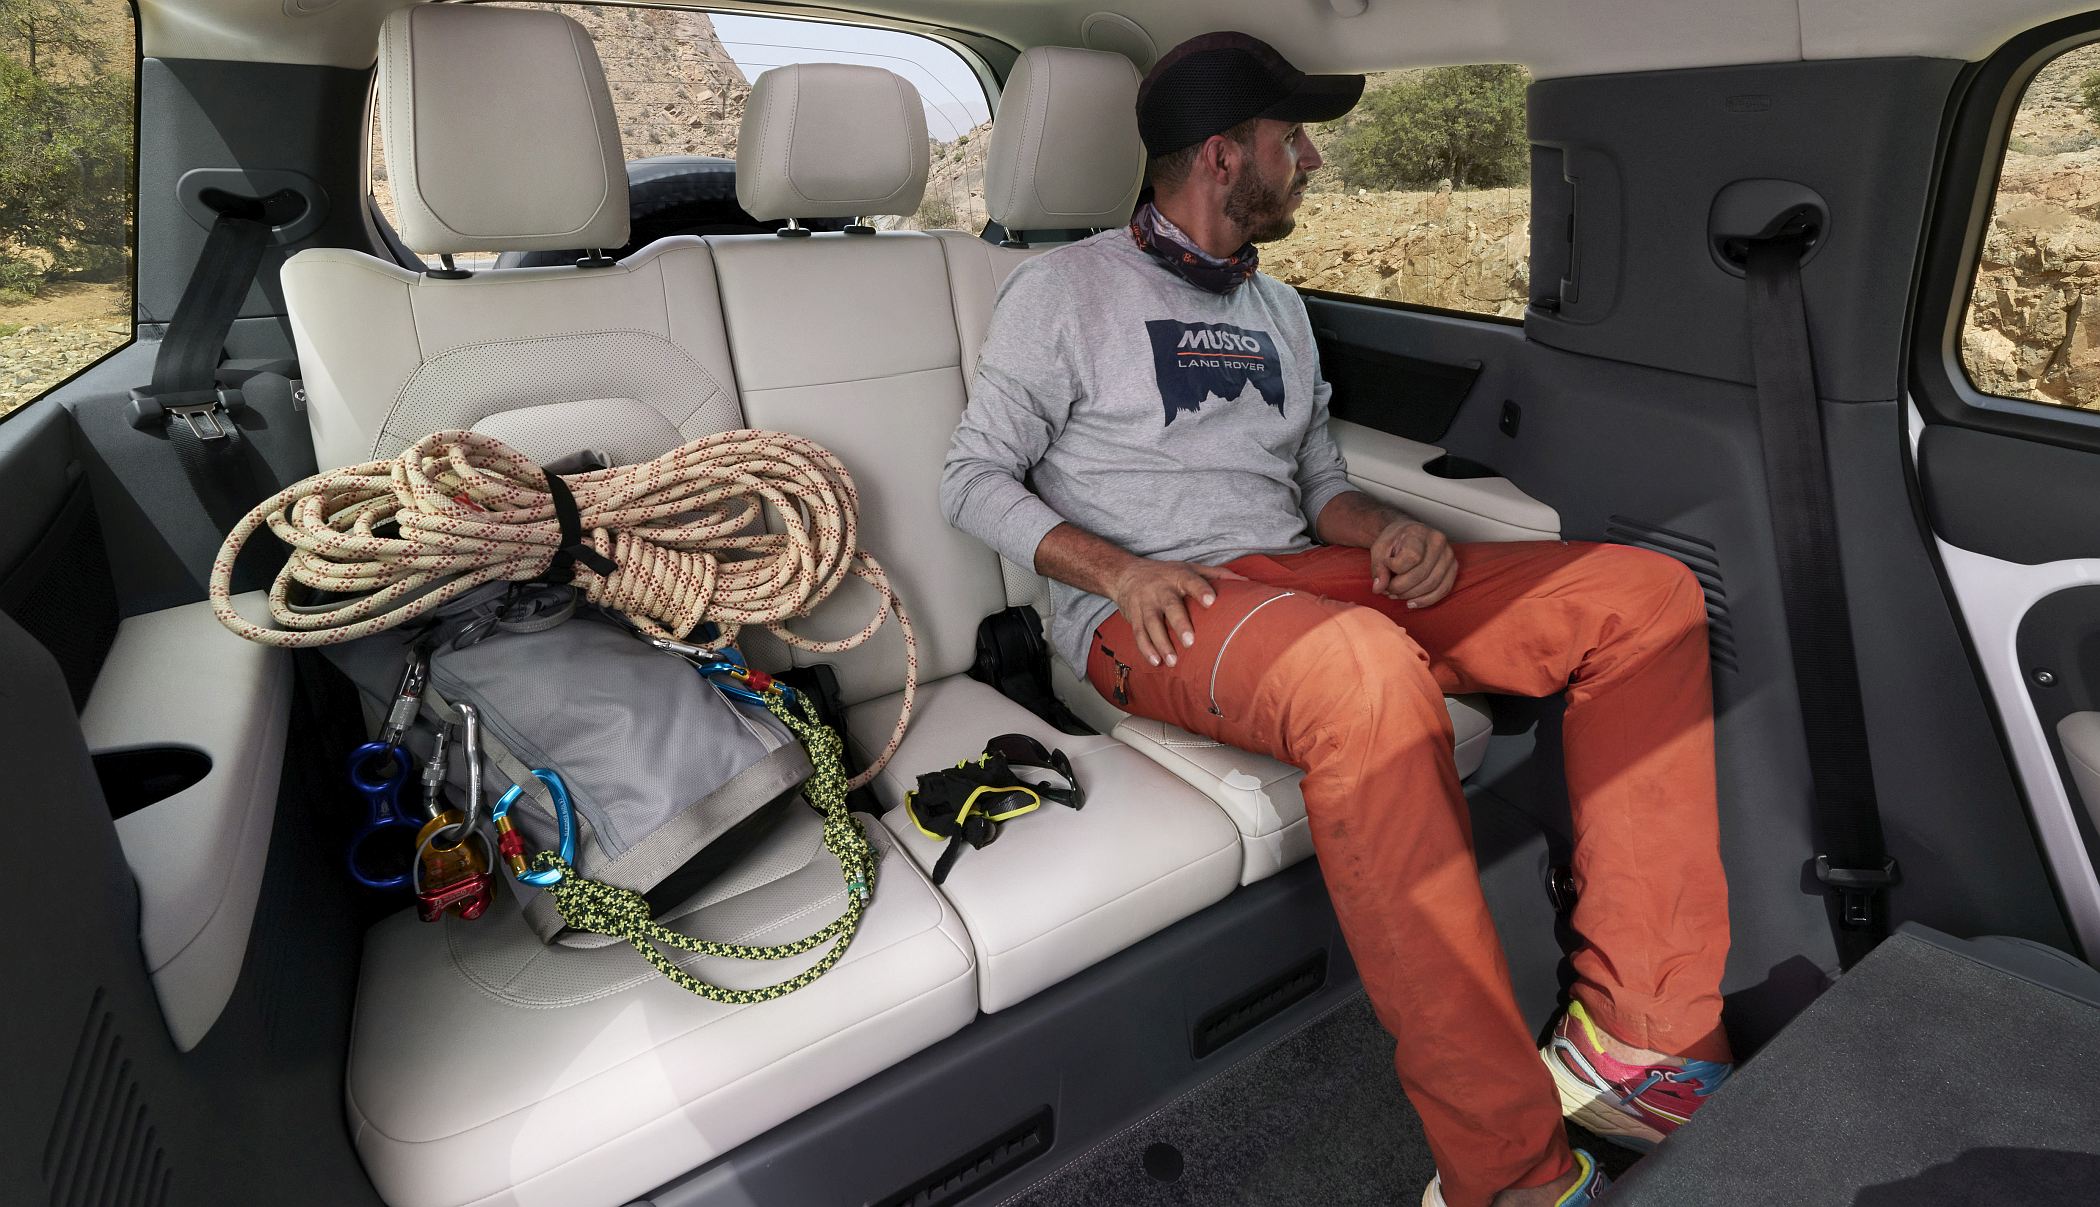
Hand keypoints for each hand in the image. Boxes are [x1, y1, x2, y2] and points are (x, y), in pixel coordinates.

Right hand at [1108, 558, 1240, 667]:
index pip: (1191, 581)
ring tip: (1173, 661)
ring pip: (1152, 624)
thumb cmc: (1166, 574)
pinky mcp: (1134, 617)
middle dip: (1179, 623)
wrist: (1126, 573)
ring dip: (1161, 643)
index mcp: (1178, 576)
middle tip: (1190, 641)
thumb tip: (1248, 584)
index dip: (1200, 590)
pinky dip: (1146, 649)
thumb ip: (1218, 575)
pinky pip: (1139, 634)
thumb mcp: (1190, 568)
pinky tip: (1156, 662)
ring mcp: (1145, 604)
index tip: (1211, 601)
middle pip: (1170, 606)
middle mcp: (1161, 589)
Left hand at [1370, 519, 1456, 607]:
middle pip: (1421, 575)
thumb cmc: (1394, 542)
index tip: (1386, 565)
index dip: (1395, 568)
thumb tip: (1379, 589)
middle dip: (1400, 588)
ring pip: (1432, 585)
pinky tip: (1412, 603)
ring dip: (1411, 595)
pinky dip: (1426, 600)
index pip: (1411, 557)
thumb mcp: (1379, 550)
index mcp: (1418, 533)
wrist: (1407, 535)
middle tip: (1388, 590)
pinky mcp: (1453, 568)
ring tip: (1396, 595)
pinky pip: (1443, 590)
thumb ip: (1378, 568)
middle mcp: (1438, 542)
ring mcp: (1448, 555)